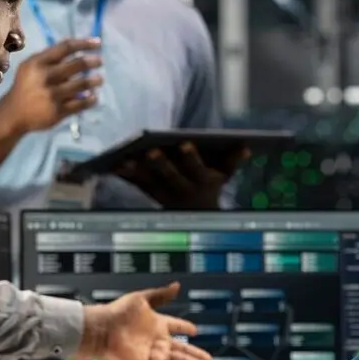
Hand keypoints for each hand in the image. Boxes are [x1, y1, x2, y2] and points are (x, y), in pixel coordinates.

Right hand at [0, 38, 103, 134]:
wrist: (14, 113)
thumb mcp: (31, 66)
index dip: (84, 43)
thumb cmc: (26, 86)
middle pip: (78, 64)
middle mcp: (46, 77)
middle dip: (93, 61)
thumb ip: (50, 57)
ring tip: (99, 79)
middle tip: (99, 61)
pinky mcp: (58, 111)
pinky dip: (91, 99)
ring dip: (95, 80)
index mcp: (38, 62)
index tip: (98, 43)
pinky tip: (94, 96)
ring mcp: (53, 95)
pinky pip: (82, 103)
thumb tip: (80, 48)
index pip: (66, 47)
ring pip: (83, 84)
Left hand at [88, 283, 214, 359]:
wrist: (102, 329)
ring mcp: (154, 353)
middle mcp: (158, 339)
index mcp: (157, 323)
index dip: (185, 327)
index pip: (176, 325)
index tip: (195, 330)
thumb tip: (178, 285)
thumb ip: (161, 295)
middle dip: (197, 354)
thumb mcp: (142, 299)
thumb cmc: (118, 312)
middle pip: (183, 348)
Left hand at [115, 142, 248, 209]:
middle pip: (171, 177)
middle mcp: (183, 190)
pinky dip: (125, 176)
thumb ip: (234, 159)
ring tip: (124, 160)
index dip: (192, 158)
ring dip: (137, 172)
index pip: (197, 169)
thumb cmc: (212, 186)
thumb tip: (246, 146)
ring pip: (150, 183)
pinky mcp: (151, 194)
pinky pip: (136, 185)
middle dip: (161, 165)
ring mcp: (165, 194)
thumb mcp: (226, 175)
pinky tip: (113, 165)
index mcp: (203, 182)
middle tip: (150, 151)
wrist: (199, 216)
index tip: (185, 143)